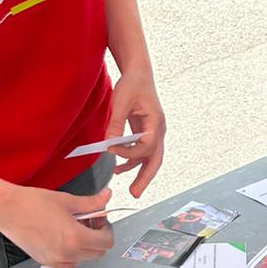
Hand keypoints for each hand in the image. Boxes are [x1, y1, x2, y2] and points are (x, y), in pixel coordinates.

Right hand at [0, 186, 113, 267]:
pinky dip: (72, 253)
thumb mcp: (67, 201)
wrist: (7, 209)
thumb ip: (91, 203)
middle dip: (98, 237)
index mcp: (75, 238)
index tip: (101, 220)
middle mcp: (66, 253)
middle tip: (90, 222)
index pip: (106, 242)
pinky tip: (64, 238)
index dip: (107, 229)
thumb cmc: (32, 203)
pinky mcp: (45, 261)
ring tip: (75, 228)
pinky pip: (67, 263)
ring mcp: (55, 260)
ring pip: (83, 258)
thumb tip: (105, 198)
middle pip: (98, 252)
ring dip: (85, 246)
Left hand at [106, 67, 165, 196]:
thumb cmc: (133, 84)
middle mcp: (158, 130)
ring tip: (128, 187)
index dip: (128, 151)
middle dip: (146, 178)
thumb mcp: (121, 102)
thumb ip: (115, 123)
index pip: (146, 145)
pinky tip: (119, 168)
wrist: (139, 74)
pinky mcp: (145, 133)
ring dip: (139, 172)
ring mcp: (153, 133)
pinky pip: (141, 152)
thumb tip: (108, 143)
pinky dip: (131, 161)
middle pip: (155, 160)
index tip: (111, 149)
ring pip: (150, 159)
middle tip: (135, 193)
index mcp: (156, 122)